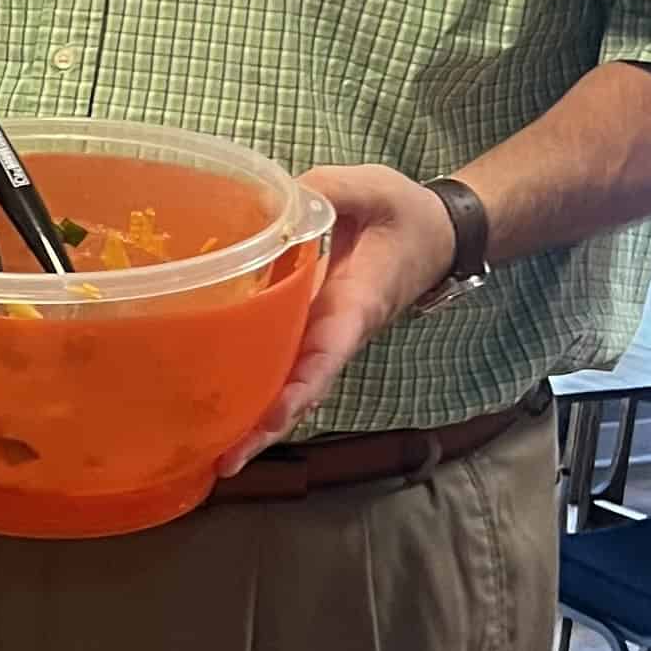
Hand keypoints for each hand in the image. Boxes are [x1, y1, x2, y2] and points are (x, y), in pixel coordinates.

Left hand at [216, 166, 455, 476]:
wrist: (438, 232)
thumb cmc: (406, 214)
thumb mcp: (374, 189)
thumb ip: (330, 191)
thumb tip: (282, 199)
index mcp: (357, 304)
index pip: (329, 352)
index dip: (303, 386)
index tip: (275, 416)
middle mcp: (337, 330)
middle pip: (302, 388)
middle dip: (267, 426)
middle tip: (224, 461)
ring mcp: (322, 332)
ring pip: (289, 384)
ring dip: (256, 419)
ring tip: (213, 455)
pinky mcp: (308, 324)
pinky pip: (281, 360)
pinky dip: (253, 386)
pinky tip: (215, 407)